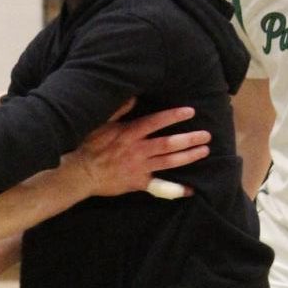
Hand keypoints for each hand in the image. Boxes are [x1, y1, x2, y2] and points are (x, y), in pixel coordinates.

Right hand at [66, 102, 207, 197]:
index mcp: (129, 134)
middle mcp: (138, 150)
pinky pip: (160, 186)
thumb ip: (118, 110)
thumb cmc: (89, 146)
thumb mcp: (100, 123)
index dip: (173, 116)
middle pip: (168, 144)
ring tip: (204, 151)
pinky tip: (190, 190)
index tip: (190, 112)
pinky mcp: (138, 182)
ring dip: (188, 156)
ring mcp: (140, 167)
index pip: (156, 122)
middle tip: (206, 135)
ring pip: (169, 162)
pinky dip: (175, 189)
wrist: (81, 174)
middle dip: (189, 139)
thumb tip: (134, 97)